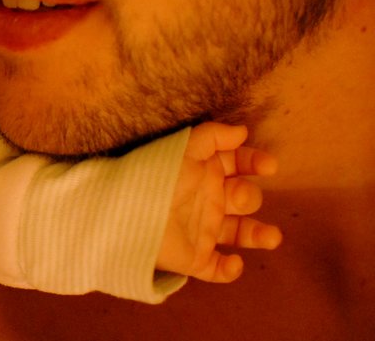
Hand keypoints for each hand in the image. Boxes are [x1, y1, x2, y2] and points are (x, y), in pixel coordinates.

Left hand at [157, 122, 281, 282]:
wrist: (130, 213)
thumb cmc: (159, 176)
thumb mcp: (185, 149)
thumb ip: (214, 136)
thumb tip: (242, 131)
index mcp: (203, 172)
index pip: (236, 164)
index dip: (254, 162)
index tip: (269, 165)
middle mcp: (206, 199)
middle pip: (242, 198)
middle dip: (249, 196)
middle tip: (239, 196)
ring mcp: (201, 229)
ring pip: (238, 232)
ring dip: (258, 234)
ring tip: (271, 236)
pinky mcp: (194, 257)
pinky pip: (217, 269)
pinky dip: (229, 270)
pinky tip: (233, 261)